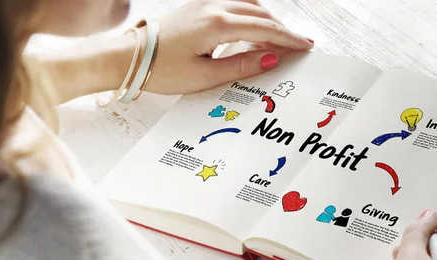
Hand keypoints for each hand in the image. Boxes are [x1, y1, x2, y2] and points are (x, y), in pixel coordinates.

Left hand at [36, 0, 311, 103]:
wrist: (130, 57)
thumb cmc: (163, 70)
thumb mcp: (206, 76)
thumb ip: (242, 66)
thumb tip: (272, 59)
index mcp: (219, 25)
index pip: (265, 30)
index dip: (288, 39)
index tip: (306, 47)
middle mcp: (214, 7)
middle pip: (261, 15)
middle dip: (283, 29)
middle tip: (300, 44)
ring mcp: (205, 3)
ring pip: (249, 4)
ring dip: (268, 19)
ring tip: (281, 37)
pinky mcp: (197, 5)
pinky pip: (234, 2)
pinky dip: (251, 11)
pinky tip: (254, 22)